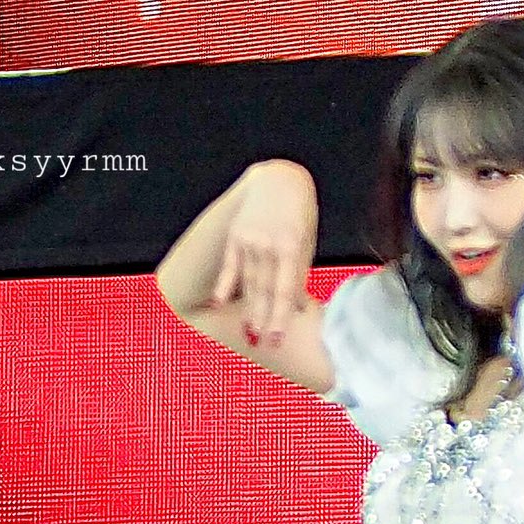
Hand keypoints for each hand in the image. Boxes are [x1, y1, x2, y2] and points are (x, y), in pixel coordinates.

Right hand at [214, 160, 317, 346]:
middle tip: (263, 344)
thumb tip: (297, 306)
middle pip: (264, 290)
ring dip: (249, 309)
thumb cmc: (299, 214)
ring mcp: (248, 240)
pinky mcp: (235, 237)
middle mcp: (267, 244)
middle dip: (264, 319)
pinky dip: (225, 286)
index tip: (277, 339)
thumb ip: (298, 272)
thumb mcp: (305, 240)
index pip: (284, 289)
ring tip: (250, 332)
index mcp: (290, 246)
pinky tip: (218, 304)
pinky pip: (229, 267)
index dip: (281, 316)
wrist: (279, 180)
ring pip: (248, 282)